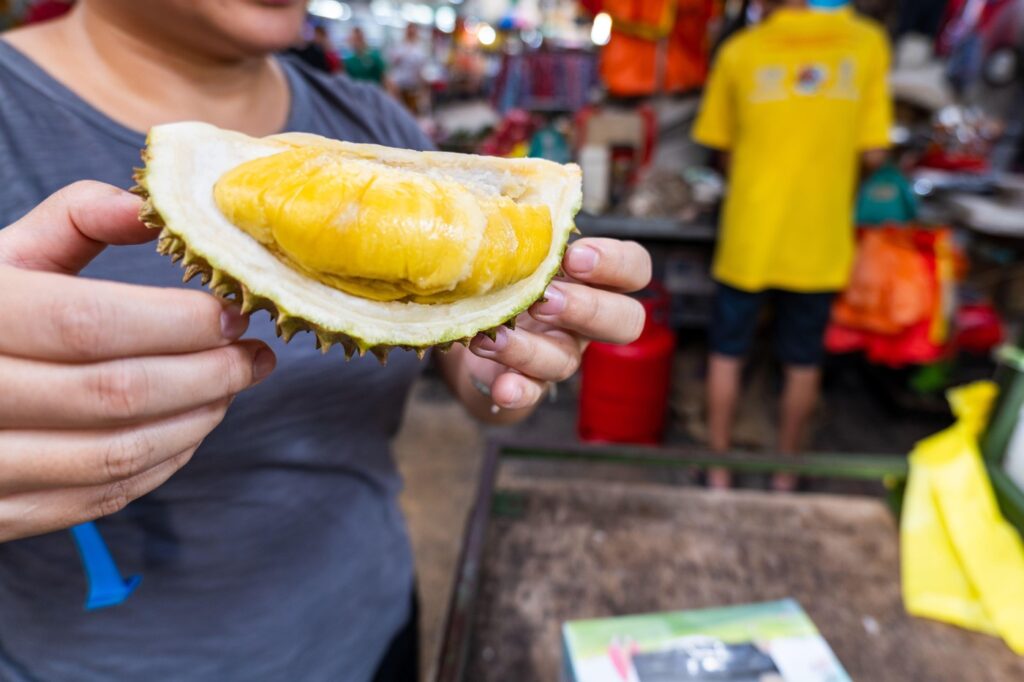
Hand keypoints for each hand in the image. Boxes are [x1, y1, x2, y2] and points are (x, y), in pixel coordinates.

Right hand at [0, 181, 274, 541]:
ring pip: (115, 454)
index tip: (234, 313)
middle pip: (115, 393)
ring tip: (230, 388)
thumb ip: (74, 219)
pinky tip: (190, 427)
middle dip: (207, 374)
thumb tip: (151, 208)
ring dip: (195, 422)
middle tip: (255, 355)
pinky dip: (162, 464)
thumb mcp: (4, 257)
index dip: (177, 321)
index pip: (89, 323)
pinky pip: (99, 496)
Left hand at [463, 237, 650, 413]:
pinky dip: (518, 392)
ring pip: (567, 361)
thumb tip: (503, 188)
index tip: (575, 255)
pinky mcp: (528, 382)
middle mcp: (586, 320)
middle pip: (624, 321)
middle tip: (546, 297)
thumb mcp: (514, 241)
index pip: (635, 268)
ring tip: (493, 336)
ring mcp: (561, 353)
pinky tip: (501, 388)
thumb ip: (519, 221)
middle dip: (589, 308)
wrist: (466, 324)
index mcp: (593, 278)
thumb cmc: (502, 268)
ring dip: (532, 350)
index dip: (616, 263)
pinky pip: (532, 393)